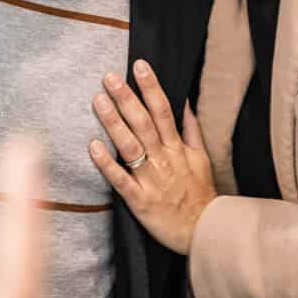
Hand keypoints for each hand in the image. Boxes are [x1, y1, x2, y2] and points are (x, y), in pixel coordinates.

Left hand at [90, 60, 217, 255]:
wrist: (205, 232)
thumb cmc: (200, 194)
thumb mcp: (201, 158)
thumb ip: (191, 130)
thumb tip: (185, 102)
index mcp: (177, 148)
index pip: (163, 111)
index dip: (152, 87)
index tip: (139, 66)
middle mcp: (163, 160)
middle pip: (144, 123)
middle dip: (127, 98)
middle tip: (109, 76)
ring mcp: (151, 180)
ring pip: (131, 147)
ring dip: (114, 123)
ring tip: (99, 101)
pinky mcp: (139, 201)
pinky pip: (121, 180)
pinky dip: (107, 164)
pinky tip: (93, 146)